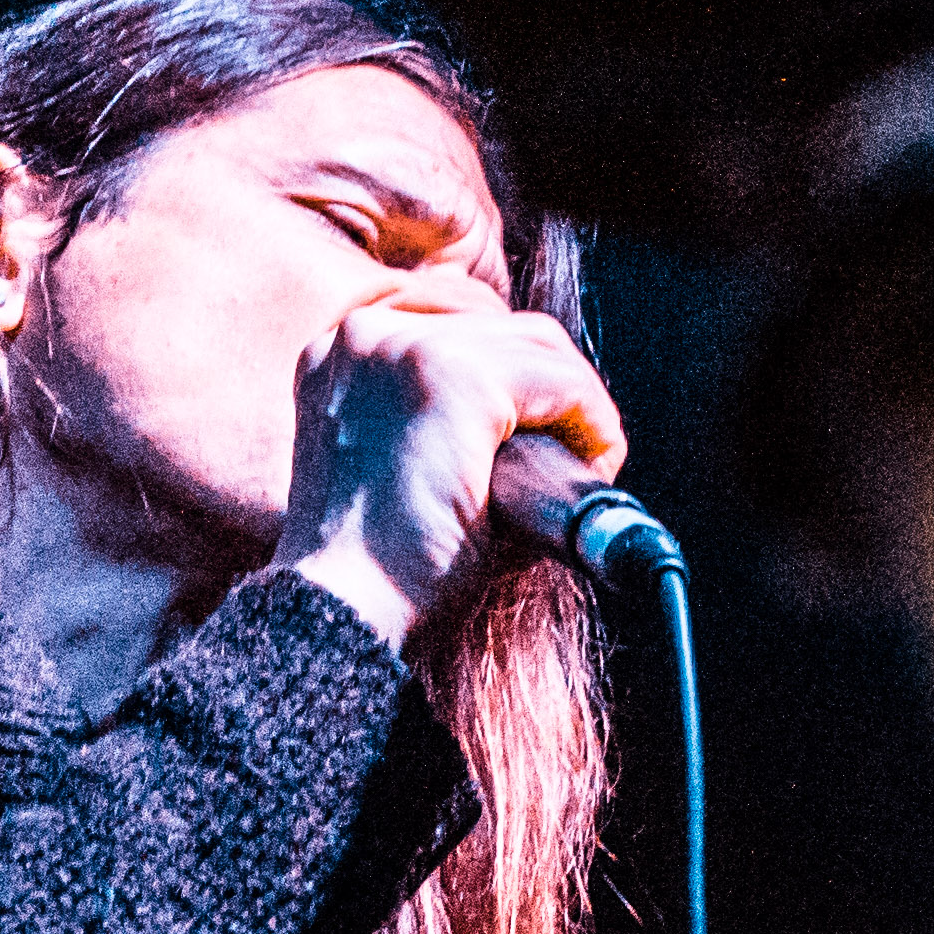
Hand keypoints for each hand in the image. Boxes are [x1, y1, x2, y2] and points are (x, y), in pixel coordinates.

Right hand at [271, 273, 624, 650]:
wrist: (340, 613)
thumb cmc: (370, 571)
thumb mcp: (392, 468)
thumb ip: (443, 423)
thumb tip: (541, 414)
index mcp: (336, 353)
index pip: (452, 321)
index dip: (511, 368)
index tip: (541, 421)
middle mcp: (363, 335)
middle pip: (500, 325)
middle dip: (550, 382)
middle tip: (573, 449)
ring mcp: (407, 349)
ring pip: (538, 346)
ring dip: (577, 402)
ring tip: (586, 462)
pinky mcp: (455, 378)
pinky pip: (562, 382)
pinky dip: (593, 420)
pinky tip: (597, 462)